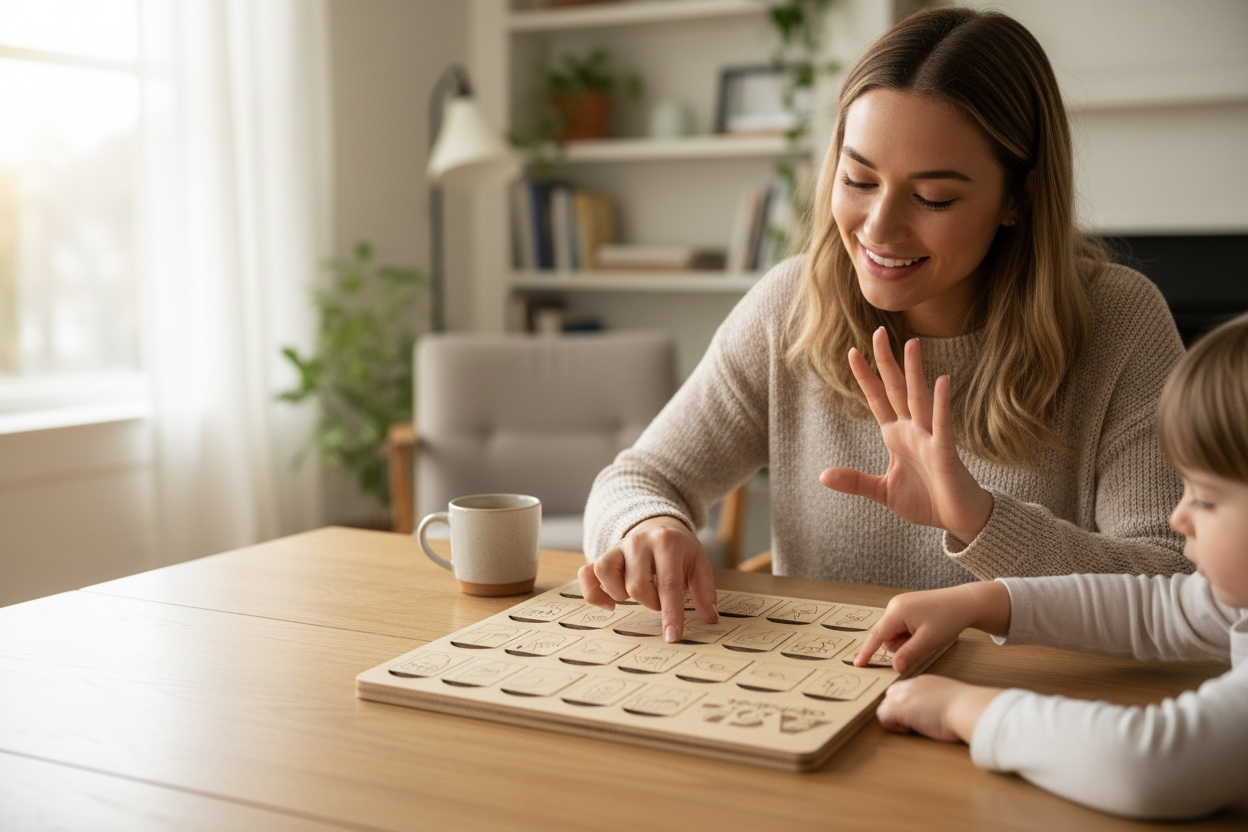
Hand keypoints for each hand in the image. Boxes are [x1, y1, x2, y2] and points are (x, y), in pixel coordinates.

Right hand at [578, 516, 717, 642]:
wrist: (658, 524)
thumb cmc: (680, 550)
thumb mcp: (699, 563)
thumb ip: (705, 591)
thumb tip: (710, 619)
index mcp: (667, 543)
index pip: (668, 584)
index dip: (671, 613)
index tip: (672, 637)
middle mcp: (639, 542)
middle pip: (637, 587)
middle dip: (651, 603)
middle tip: (660, 599)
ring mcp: (617, 547)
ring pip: (609, 579)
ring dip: (624, 596)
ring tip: (639, 593)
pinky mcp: (603, 554)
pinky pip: (587, 575)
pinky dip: (594, 594)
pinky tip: (610, 604)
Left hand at [820, 327, 993, 542]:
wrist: (957, 519)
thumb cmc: (925, 500)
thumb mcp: (883, 491)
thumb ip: (855, 481)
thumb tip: (822, 476)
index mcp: (896, 435)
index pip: (877, 399)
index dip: (865, 376)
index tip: (852, 352)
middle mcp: (913, 430)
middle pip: (897, 388)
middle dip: (887, 362)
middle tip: (878, 331)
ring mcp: (930, 438)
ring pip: (919, 398)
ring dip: (915, 372)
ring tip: (911, 344)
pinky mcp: (946, 452)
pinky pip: (943, 424)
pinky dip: (941, 404)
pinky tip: (941, 381)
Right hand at [855, 581, 1010, 673]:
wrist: (964, 602)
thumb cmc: (948, 618)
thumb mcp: (929, 640)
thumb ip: (909, 654)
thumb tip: (895, 668)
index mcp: (896, 612)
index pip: (876, 636)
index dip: (867, 652)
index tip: (857, 664)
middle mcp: (894, 606)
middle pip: (885, 635)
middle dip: (899, 645)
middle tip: (922, 643)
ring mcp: (900, 604)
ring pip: (893, 633)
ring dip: (905, 640)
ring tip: (926, 635)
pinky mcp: (906, 606)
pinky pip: (900, 626)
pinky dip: (909, 634)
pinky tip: (925, 630)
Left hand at [876, 675, 1002, 743]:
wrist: (968, 707)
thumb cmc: (967, 707)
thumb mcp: (951, 698)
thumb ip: (941, 700)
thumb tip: (941, 711)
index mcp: (925, 682)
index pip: (906, 690)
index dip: (908, 704)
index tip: (919, 715)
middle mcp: (912, 685)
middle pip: (892, 695)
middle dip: (898, 709)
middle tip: (913, 723)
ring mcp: (904, 696)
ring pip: (885, 705)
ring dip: (895, 718)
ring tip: (912, 728)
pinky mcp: (899, 708)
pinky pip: (882, 715)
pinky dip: (892, 725)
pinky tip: (909, 730)